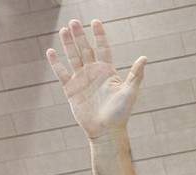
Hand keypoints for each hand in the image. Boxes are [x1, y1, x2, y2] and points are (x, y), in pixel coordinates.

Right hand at [46, 19, 145, 139]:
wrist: (106, 131)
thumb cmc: (120, 113)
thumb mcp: (129, 92)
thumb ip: (135, 75)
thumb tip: (144, 57)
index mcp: (108, 71)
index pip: (103, 48)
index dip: (99, 35)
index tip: (95, 21)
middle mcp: (94, 73)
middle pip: (85, 49)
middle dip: (79, 36)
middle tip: (73, 21)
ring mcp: (82, 80)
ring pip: (73, 57)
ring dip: (68, 44)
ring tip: (63, 30)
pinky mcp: (71, 89)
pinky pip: (62, 73)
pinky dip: (56, 63)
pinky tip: (51, 51)